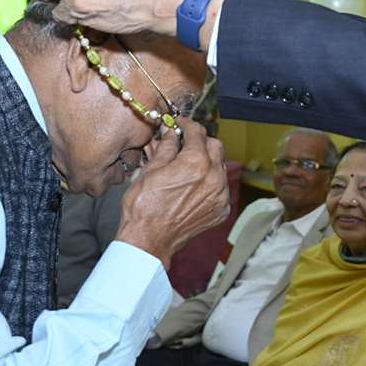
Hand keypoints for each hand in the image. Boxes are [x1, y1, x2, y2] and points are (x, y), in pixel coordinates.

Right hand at [115, 117, 230, 268]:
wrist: (149, 239)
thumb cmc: (144, 207)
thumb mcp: (151, 169)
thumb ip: (166, 147)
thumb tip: (171, 133)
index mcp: (196, 162)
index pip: (198, 132)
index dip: (187, 125)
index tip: (181, 126)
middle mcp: (213, 177)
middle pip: (215, 146)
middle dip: (201, 142)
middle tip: (185, 144)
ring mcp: (220, 195)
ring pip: (220, 166)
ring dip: (207, 161)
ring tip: (188, 166)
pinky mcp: (221, 210)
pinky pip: (221, 187)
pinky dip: (210, 182)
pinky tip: (193, 186)